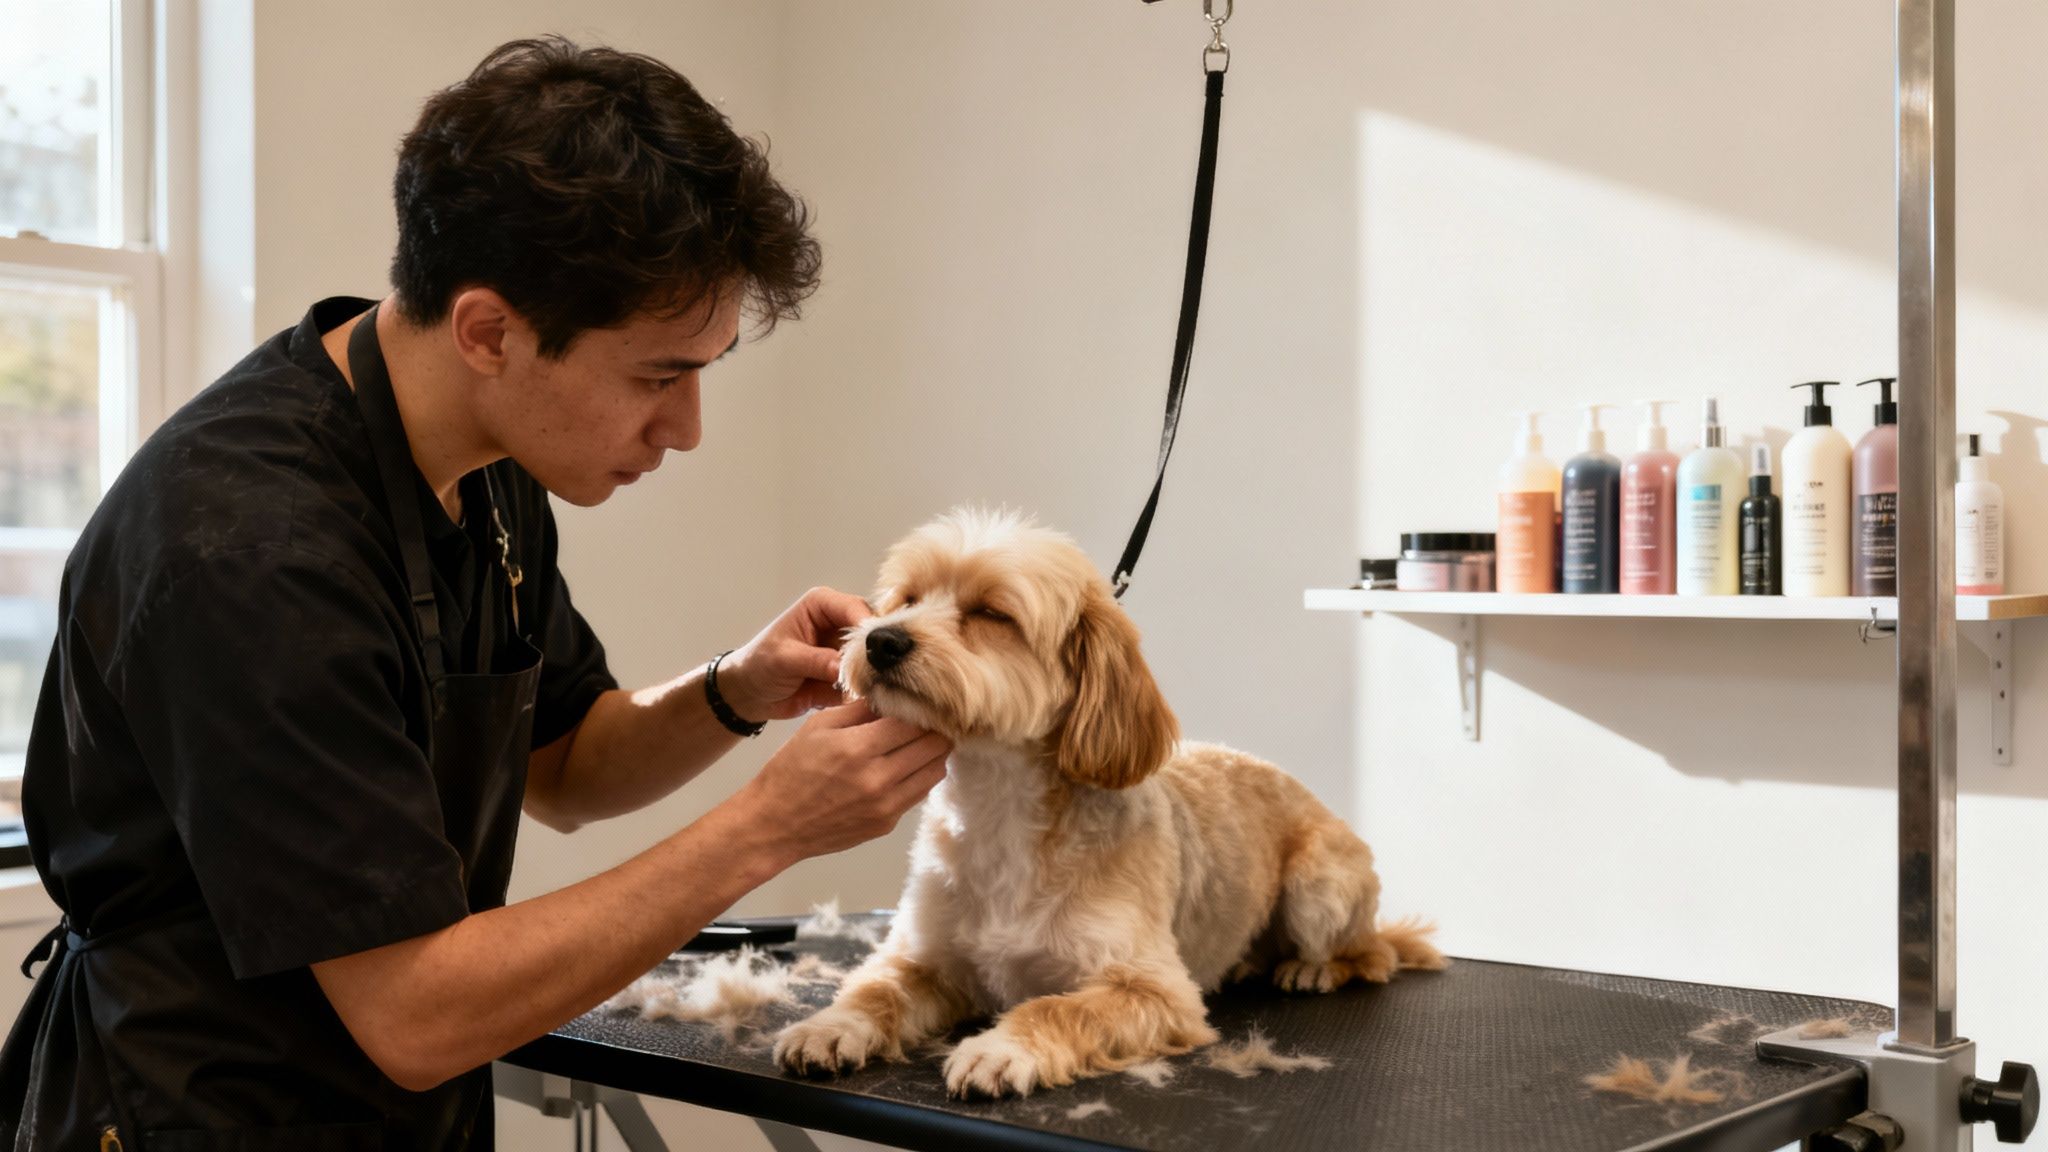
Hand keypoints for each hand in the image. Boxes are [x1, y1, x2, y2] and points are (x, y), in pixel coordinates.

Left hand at [719, 587, 871, 722]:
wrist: (750, 695)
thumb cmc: (759, 665)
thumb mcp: (783, 659)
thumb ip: (815, 661)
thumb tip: (846, 668)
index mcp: (822, 605)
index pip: (856, 609)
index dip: (869, 628)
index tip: (877, 652)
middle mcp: (839, 624)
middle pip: (874, 633)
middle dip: (876, 654)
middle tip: (879, 675)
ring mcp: (846, 650)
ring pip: (875, 659)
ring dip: (875, 675)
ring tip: (872, 690)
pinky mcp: (848, 674)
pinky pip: (868, 681)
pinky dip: (869, 690)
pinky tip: (868, 699)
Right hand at [737, 700, 950, 859]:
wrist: (774, 824)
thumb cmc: (790, 770)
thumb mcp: (818, 726)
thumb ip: (860, 709)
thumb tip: (893, 697)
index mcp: (859, 749)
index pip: (915, 722)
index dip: (923, 708)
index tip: (922, 701)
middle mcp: (878, 779)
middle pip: (935, 747)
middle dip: (935, 729)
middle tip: (927, 720)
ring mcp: (886, 806)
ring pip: (935, 772)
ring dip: (932, 754)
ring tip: (917, 743)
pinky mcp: (886, 824)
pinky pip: (919, 794)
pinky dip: (918, 777)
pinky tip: (902, 767)